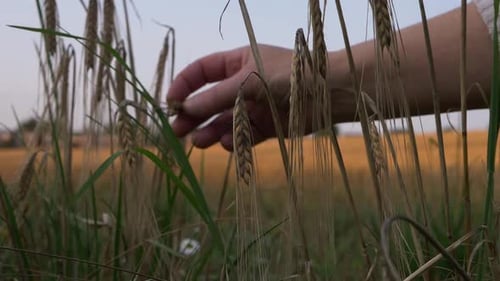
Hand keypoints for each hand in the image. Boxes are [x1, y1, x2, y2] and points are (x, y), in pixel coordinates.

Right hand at [167, 44, 293, 150]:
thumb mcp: (247, 81)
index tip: (170, 103)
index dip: (184, 86)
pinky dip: (234, 141)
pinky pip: (243, 135)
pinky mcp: (265, 126)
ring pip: (224, 121)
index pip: (201, 72)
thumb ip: (216, 96)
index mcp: (237, 64)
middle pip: (208, 101)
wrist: (328, 92)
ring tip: (199, 142)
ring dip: (210, 131)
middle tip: (178, 130)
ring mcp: (253, 107)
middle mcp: (242, 85)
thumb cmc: (288, 75)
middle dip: (193, 115)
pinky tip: (229, 143)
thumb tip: (186, 109)